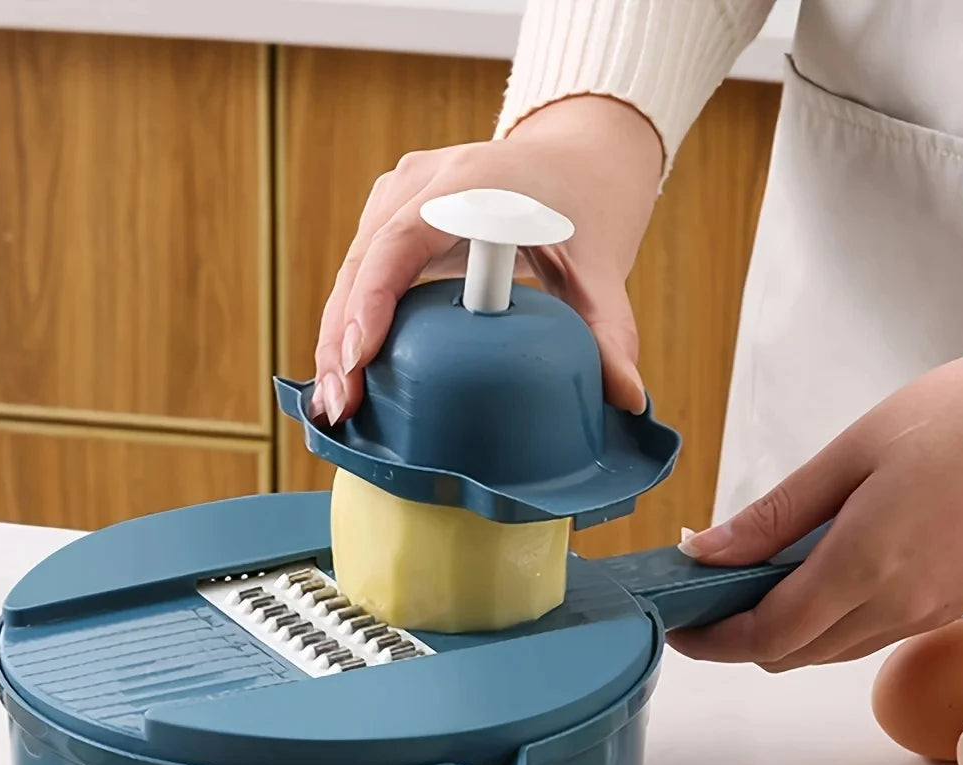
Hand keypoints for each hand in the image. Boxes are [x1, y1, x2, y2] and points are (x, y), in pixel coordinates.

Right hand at [310, 95, 662, 424]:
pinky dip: (348, 329)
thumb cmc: (583, 206)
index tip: (360, 356)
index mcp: (471, 184)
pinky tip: (344, 380)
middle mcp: (422, 184)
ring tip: (336, 408)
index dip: (374, 300)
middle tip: (342, 408)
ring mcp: (399, 199)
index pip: (401, 242)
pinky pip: (360, 277)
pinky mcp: (389, 220)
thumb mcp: (601, 265)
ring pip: (351, 275)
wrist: (574, 158)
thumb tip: (626, 397)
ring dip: (336, 342)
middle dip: (342, 341)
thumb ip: (609, 330)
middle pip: (363, 265)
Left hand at [670, 334, 962, 669]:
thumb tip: (705, 550)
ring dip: (783, 633)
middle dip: (738, 640)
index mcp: (865, 566)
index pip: (766, 636)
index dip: (712, 642)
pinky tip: (815, 576)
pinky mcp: (951, 606)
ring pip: (830, 652)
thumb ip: (774, 515)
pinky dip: (828, 622)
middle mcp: (899, 605)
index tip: (678, 625)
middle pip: (792, 655)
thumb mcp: (850, 454)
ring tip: (752, 585)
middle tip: (704, 601)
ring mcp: (929, 613)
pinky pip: (870, 635)